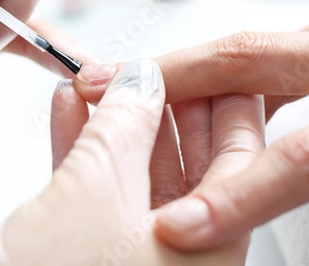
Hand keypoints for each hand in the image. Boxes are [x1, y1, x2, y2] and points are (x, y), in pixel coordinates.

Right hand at [0, 59, 263, 264]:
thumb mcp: (93, 192)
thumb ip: (124, 127)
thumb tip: (141, 81)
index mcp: (213, 246)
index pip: (241, 152)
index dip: (220, 96)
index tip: (200, 61)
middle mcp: (185, 255)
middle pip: (187, 158)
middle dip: (157, 104)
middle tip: (136, 67)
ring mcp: (136, 255)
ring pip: (135, 171)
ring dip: (111, 120)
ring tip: (92, 79)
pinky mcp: (92, 254)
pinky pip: (97, 190)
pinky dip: (81, 148)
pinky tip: (68, 114)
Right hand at [78, 0, 308, 249]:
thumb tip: (276, 179)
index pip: (307, 159)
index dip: (236, 197)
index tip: (180, 226)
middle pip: (249, 61)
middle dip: (169, 78)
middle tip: (108, 88)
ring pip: (265, 42)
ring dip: (210, 72)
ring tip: (153, 89)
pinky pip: (297, 33)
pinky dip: (262, 61)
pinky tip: (246, 81)